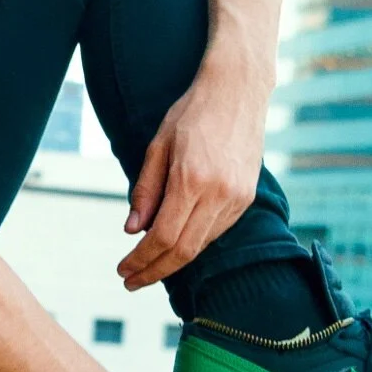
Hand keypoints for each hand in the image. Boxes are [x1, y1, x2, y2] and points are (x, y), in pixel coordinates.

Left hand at [119, 62, 273, 292]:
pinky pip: (216, 231)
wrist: (238, 91)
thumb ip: (145, 190)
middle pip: (184, 252)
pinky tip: (175, 244)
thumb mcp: (158, 145)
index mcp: (191, 179)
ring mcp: (237, 198)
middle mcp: (219, 194)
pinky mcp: (247, 198)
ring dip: (173, 261)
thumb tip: (132, 231)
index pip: (163, 237)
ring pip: (202, 245)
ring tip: (148, 266)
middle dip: (154, 271)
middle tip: (131, 281)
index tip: (123, 270)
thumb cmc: (191, 112)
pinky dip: (194, 243)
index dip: (141, 260)